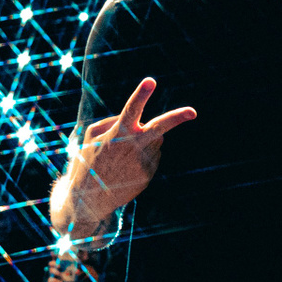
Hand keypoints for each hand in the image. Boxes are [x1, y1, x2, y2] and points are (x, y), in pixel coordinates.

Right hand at [46, 255, 80, 281]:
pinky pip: (51, 279)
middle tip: (59, 266)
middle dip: (54, 263)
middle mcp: (55, 270)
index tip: (54, 252)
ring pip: (51, 270)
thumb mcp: (73, 276)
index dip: (54, 255)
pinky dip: (56, 280)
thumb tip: (78, 264)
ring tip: (60, 274)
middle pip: (51, 263)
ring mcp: (52, 275)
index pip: (56, 259)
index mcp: (60, 267)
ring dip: (56, 271)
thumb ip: (74, 270)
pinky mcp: (50, 281)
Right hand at [65, 78, 195, 220]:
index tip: (151, 81)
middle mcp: (133, 148)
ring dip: (146, 139)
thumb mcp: (91, 137)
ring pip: (155, 139)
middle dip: (177, 118)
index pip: (130, 110)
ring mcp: (143, 162)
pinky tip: (127, 166)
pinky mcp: (148, 174)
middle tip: (193, 112)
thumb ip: (112, 122)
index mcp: (117, 134)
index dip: (141, 95)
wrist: (89, 200)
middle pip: (159, 128)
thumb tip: (140, 121)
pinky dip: (144, 154)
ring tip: (123, 154)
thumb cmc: (88, 161)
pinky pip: (153, 154)